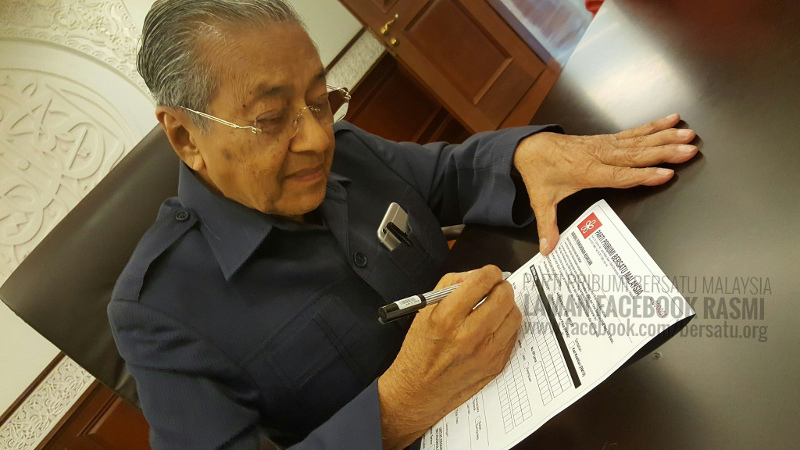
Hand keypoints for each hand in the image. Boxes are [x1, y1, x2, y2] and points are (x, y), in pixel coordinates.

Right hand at [377, 266, 520, 448]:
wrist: (418, 391)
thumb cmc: (419, 350)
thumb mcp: (425, 311)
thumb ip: (450, 286)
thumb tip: (475, 275)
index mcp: (446, 318)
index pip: (481, 282)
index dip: (489, 272)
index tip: (489, 273)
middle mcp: (468, 335)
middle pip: (503, 297)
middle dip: (501, 286)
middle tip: (494, 288)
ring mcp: (485, 353)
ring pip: (514, 315)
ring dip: (507, 306)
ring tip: (495, 307)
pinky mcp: (495, 365)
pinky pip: (512, 336)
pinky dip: (506, 325)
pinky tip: (493, 326)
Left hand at [513, 114, 697, 253]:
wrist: (529, 148)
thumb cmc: (539, 173)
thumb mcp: (541, 201)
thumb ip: (547, 225)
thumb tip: (547, 249)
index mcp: (586, 172)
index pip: (619, 176)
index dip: (642, 175)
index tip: (666, 173)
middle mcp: (599, 155)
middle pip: (636, 155)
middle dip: (664, 152)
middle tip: (689, 149)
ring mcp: (604, 145)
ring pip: (639, 141)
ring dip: (665, 137)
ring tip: (689, 134)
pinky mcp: (607, 139)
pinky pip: (634, 132)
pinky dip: (653, 126)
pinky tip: (671, 120)